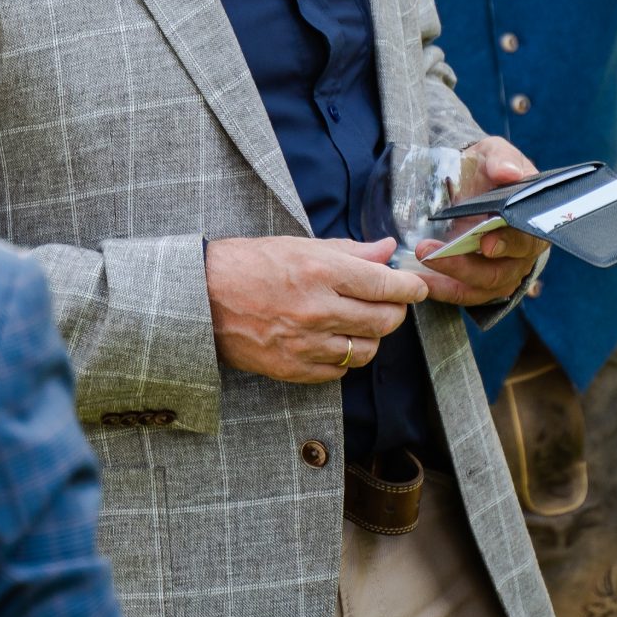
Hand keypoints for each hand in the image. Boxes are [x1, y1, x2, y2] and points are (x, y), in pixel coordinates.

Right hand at [206, 235, 429, 383]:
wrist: (199, 298)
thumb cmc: (247, 264)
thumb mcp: (299, 245)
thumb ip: (348, 251)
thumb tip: (386, 250)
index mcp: (321, 271)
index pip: (386, 284)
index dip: (411, 287)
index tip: (417, 287)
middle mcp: (317, 309)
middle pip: (385, 321)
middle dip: (397, 311)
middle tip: (391, 302)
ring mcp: (305, 344)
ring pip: (366, 350)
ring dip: (372, 336)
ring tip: (361, 323)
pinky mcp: (292, 369)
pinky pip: (339, 371)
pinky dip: (345, 357)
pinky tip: (336, 340)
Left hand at [409, 136, 547, 308]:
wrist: (471, 182)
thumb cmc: (488, 169)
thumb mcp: (493, 153)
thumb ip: (501, 160)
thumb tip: (508, 172)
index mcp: (533, 224)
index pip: (527, 240)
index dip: (509, 244)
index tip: (486, 243)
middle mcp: (521, 255)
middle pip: (499, 273)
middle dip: (463, 266)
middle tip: (430, 253)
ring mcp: (501, 272)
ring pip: (480, 289)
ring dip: (447, 281)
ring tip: (417, 266)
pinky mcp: (479, 283)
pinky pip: (463, 294)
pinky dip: (441, 290)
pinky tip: (419, 280)